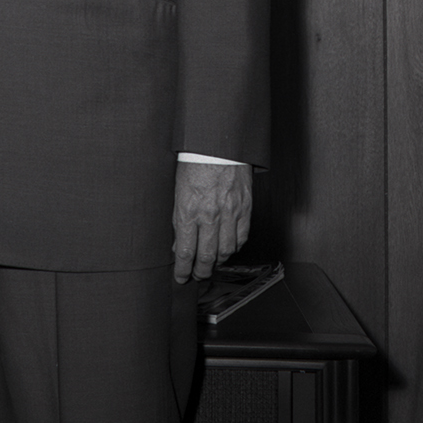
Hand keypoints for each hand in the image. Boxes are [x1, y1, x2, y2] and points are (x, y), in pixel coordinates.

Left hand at [173, 161, 251, 282]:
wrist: (218, 145)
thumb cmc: (194, 162)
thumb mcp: (177, 190)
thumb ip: (179, 218)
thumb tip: (179, 242)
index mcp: (188, 210)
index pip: (185, 251)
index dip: (183, 269)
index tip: (180, 277)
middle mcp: (209, 215)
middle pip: (206, 256)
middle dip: (200, 271)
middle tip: (196, 277)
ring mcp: (229, 214)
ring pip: (226, 250)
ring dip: (217, 261)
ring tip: (211, 264)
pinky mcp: (244, 210)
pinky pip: (241, 237)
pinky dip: (234, 248)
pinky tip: (228, 249)